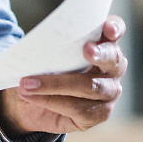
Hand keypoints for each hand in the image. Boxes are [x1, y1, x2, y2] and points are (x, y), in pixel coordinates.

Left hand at [0, 15, 126, 135]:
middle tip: (87, 50)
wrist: (29, 102)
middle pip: (113, 59)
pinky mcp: (99, 114)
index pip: (115, 29)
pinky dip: (50, 101)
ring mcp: (109, 92)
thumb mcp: (41, 53)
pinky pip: (78, 108)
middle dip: (101, 53)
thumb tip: (35, 45)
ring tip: (27, 83)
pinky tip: (31, 96)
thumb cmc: (42, 69)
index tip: (108, 28)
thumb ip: (48, 46)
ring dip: (56, 84)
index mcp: (101, 43)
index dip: (115, 27)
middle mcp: (112, 67)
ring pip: (90, 87)